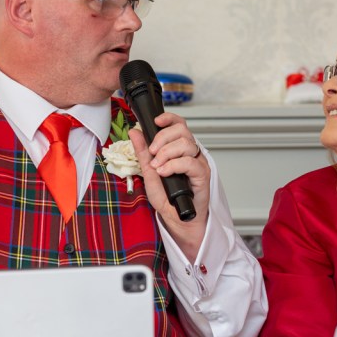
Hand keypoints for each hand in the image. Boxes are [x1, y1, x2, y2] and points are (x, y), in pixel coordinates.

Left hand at [128, 112, 208, 255]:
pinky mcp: (202, 175)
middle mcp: (190, 153)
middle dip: (163, 138)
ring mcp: (197, 163)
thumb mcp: (149, 171)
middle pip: (182, 130)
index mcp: (179, 149)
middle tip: (153, 153)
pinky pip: (190, 162)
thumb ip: (143, 152)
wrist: (175, 218)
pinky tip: (165, 172)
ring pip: (186, 144)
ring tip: (158, 166)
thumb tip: (134, 132)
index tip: (156, 121)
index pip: (178, 124)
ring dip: (167, 153)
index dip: (169, 118)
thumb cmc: (166, 197)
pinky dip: (174, 165)